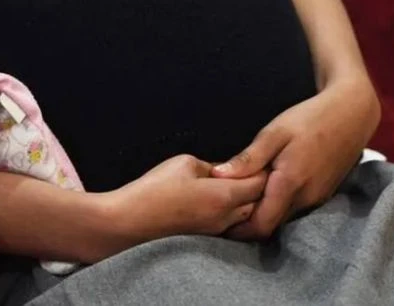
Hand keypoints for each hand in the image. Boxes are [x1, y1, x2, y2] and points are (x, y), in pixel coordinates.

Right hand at [113, 154, 267, 240]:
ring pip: (245, 215)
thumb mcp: (185, 163)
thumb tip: (224, 171)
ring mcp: (216, 230)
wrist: (130, 221)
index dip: (264, 168)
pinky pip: (229, 222)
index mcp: (225, 196)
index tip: (261, 156)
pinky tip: (218, 199)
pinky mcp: (204, 237)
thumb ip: (212, 166)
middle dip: (259, 186)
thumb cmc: (155, 189)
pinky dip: (232, 210)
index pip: (261, 183)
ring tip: (236, 183)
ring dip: (246, 200)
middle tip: (252, 168)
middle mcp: (226, 217)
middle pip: (258, 202)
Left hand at [212, 78, 380, 239]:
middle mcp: (306, 199)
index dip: (238, 230)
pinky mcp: (322, 194)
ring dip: (262, 213)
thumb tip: (217, 176)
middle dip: (247, 223)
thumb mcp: (273, 133)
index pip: (261, 225)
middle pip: (271, 225)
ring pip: (283, 217)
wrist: (352, 113)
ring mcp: (317, 198)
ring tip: (239, 197)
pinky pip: (294, 208)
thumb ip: (248, 159)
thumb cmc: (310, 119)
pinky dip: (277, 204)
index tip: (218, 221)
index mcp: (290, 184)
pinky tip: (263, 189)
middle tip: (223, 208)